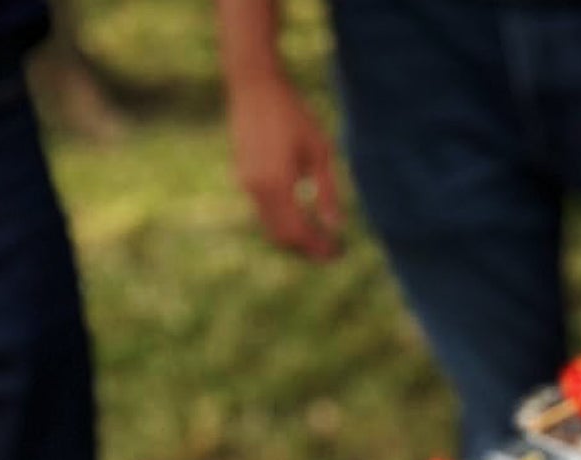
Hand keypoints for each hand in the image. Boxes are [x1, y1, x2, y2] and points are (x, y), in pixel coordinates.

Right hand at [226, 71, 343, 259]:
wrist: (255, 87)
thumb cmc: (293, 114)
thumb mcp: (321, 151)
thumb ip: (328, 192)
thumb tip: (336, 226)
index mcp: (279, 184)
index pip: (300, 231)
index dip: (319, 247)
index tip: (338, 252)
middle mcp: (258, 189)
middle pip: (283, 236)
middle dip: (307, 248)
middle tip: (331, 251)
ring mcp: (246, 184)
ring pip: (271, 227)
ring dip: (294, 237)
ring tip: (319, 238)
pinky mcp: (242, 177)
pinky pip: (263, 212)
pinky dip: (283, 222)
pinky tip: (301, 218)